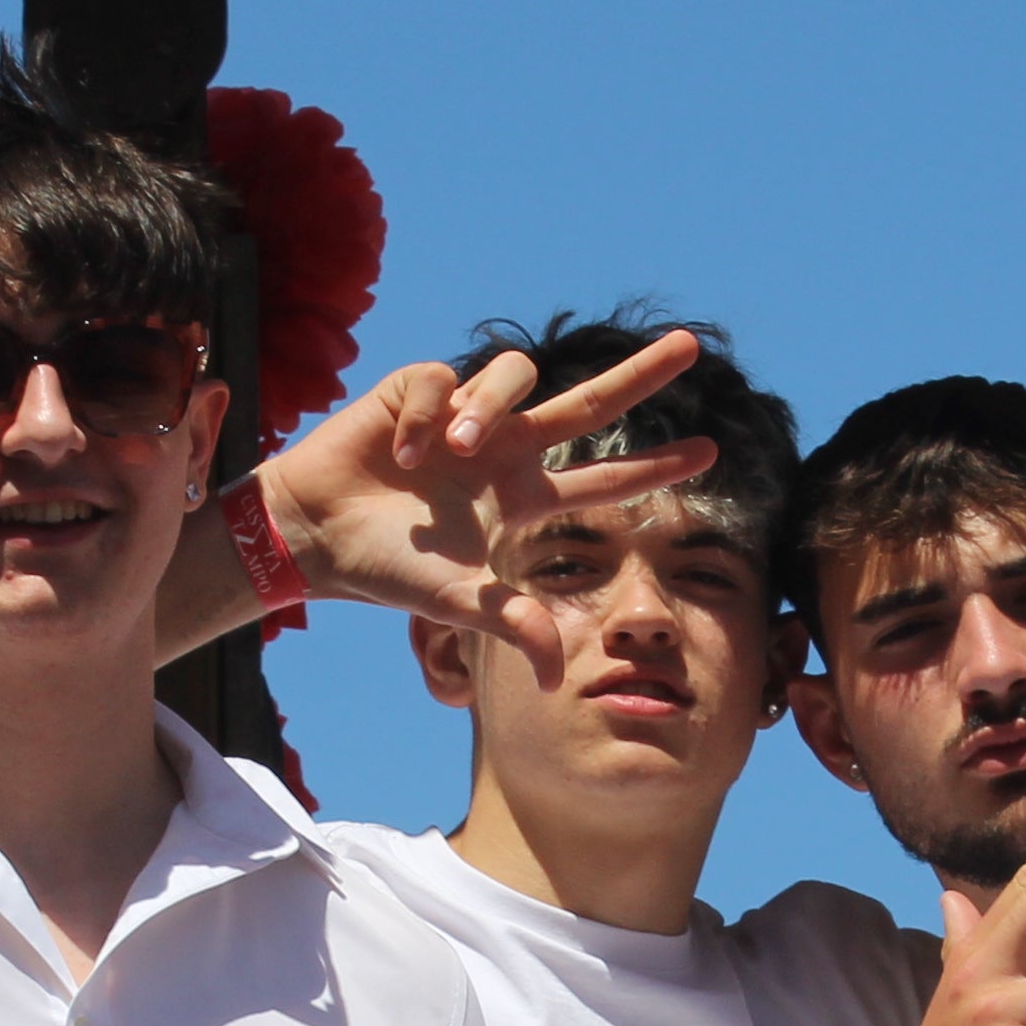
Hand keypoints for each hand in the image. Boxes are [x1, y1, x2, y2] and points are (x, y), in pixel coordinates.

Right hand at [256, 329, 719, 647]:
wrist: (313, 536)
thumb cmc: (387, 569)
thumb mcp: (459, 602)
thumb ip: (514, 623)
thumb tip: (558, 679)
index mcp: (521, 496)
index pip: (604, 479)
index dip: (655, 466)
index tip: (711, 452)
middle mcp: (502, 450)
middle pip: (587, 402)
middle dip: (640, 376)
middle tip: (691, 346)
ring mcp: (462, 416)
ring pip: (510, 378)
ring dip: (487, 409)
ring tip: (452, 448)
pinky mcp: (415, 389)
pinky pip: (441, 380)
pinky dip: (425, 414)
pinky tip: (402, 450)